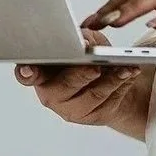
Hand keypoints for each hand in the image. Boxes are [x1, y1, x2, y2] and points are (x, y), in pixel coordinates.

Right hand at [15, 29, 145, 129]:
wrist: (108, 80)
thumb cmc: (88, 58)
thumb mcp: (86, 41)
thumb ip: (82, 38)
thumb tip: (85, 42)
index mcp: (41, 72)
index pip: (26, 74)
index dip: (25, 72)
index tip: (27, 69)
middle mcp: (51, 93)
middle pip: (64, 86)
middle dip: (81, 75)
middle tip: (95, 66)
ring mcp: (70, 108)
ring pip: (92, 96)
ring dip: (111, 80)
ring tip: (125, 68)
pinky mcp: (92, 117)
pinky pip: (108, 102)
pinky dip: (122, 86)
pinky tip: (129, 74)